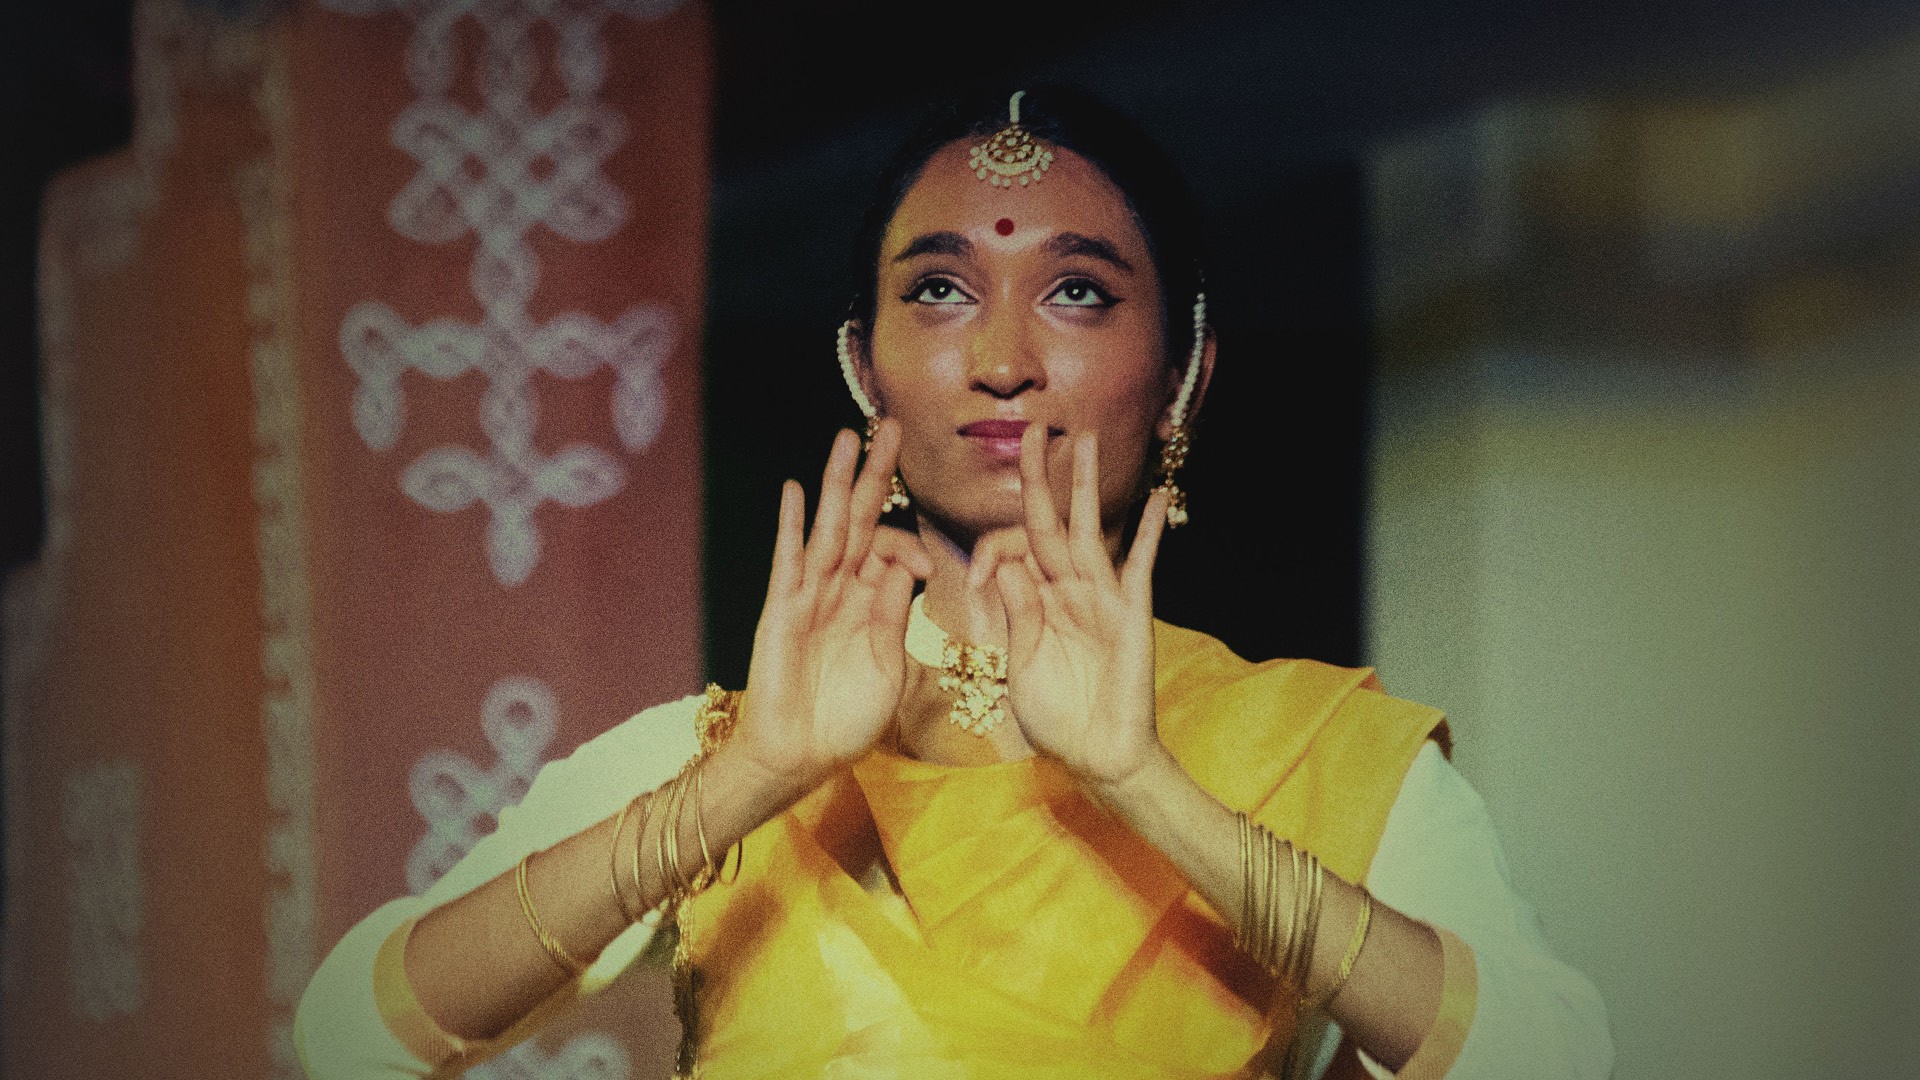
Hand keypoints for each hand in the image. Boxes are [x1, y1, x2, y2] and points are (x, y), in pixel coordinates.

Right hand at [732, 421, 931, 792]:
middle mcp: (841, 589)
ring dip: (838, 482)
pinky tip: (795, 490)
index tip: (936, 567)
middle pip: (862, 519)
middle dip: (876, 473)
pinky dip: (791, 526)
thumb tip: (911, 569)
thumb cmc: (848, 717)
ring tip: (848, 437)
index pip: (894, 551)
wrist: (802, 755)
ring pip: (828, 527)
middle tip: (890, 425)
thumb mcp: (889, 665)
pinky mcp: (781, 610)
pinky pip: (788, 562)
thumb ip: (895, 617)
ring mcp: (809, 595)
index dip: (914, 549)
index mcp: (872, 601)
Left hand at [974, 424, 1170, 787]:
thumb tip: (1006, 563)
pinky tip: (1159, 496)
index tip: (973, 579)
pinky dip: (1150, 530)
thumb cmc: (1054, 717)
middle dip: (1040, 475)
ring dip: (1087, 484)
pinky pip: (1141, 563)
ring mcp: (1100, 596)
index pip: (1011, 549)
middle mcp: (1066, 589)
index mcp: (1033, 599)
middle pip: (1050, 520)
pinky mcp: (1132, 611)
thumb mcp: (1019, 665)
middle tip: (1034, 429)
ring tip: (1086, 440)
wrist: (1096, 755)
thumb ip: (1016, 614)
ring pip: (1090, 528)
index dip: (990, 550)